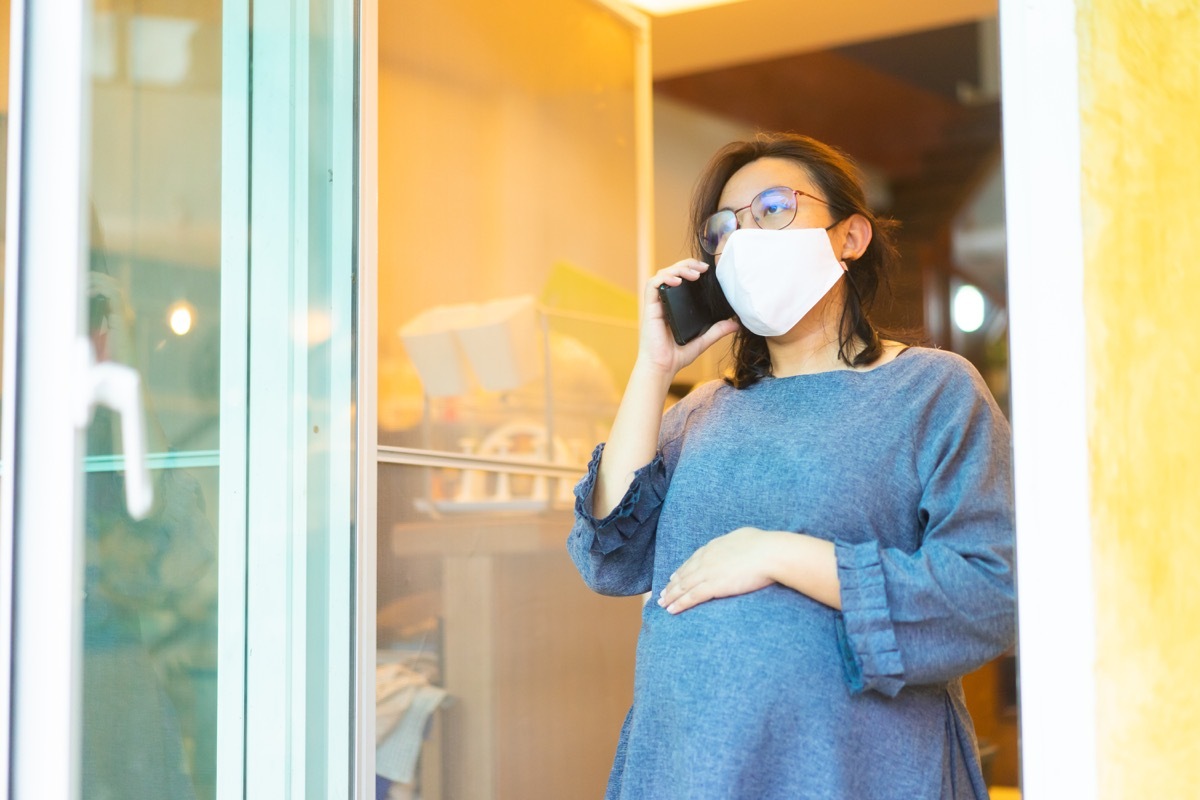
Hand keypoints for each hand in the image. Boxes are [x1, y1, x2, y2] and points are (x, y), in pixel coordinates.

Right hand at [637, 259, 738, 377]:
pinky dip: (665, 279)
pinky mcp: (649, 308)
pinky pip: (652, 285)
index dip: (691, 269)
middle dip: (687, 264)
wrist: (662, 368)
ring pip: (662, 274)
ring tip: (694, 274)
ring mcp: (656, 304)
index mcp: (674, 305)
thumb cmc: (677, 355)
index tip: (707, 271)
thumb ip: (717, 330)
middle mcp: (664, 301)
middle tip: (703, 268)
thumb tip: (736, 324)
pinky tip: (678, 281)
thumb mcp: (703, 340)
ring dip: (678, 269)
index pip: (680, 278)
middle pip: (672, 271)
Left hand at [657, 527, 780, 613]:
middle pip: (683, 574)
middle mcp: (706, 559)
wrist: (769, 553)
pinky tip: (671, 610)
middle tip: (662, 594)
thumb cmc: (764, 545)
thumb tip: (738, 542)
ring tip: (662, 604)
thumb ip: (736, 542)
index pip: (692, 561)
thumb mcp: (745, 536)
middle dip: (671, 586)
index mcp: (714, 547)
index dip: (682, 570)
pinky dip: (679, 604)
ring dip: (671, 597)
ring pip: (683, 586)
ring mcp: (707, 572)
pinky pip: (691, 597)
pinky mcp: (712, 586)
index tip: (673, 578)